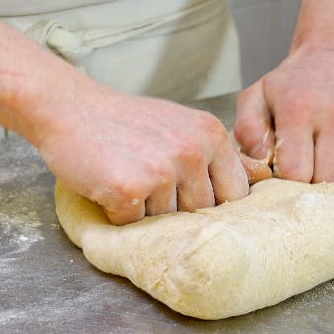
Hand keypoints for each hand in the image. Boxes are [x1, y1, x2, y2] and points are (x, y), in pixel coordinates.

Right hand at [32, 77, 270, 224]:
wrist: (67, 107)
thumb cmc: (124, 121)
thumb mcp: (183, 126)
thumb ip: (221, 155)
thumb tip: (265, 176)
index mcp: (211, 135)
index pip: (235, 193)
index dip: (212, 202)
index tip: (186, 194)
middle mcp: (192, 151)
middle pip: (200, 212)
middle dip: (174, 207)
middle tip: (146, 180)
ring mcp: (162, 170)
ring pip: (168, 223)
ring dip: (145, 212)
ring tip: (127, 178)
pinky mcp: (129, 188)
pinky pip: (134, 225)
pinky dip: (118, 215)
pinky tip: (108, 185)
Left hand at [234, 43, 333, 182]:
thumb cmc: (295, 83)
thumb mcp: (258, 96)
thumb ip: (247, 130)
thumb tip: (262, 160)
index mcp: (299, 108)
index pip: (298, 173)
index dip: (292, 182)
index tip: (291, 173)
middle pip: (330, 179)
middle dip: (319, 185)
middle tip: (314, 172)